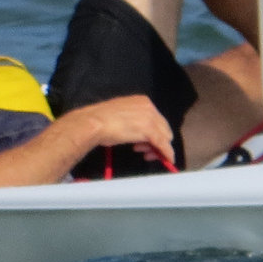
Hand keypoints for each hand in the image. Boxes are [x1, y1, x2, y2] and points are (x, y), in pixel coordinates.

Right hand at [60, 94, 176, 167]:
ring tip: (145, 155)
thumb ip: (133, 121)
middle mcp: (149, 106)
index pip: (156, 119)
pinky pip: (163, 144)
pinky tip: (168, 160)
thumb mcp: (121, 116)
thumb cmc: (101, 119)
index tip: (145, 142)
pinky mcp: (149, 130)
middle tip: (146, 152)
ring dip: (159, 148)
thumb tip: (136, 132)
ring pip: (165, 136)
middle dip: (157, 141)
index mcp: (142, 101)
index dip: (153, 132)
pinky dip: (167, 153)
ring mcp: (150, 118)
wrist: (94, 122)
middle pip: (163, 127)